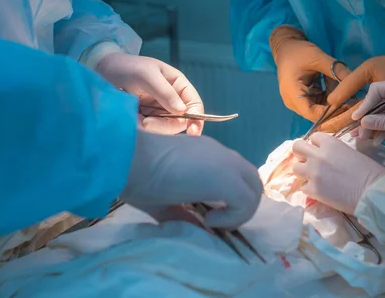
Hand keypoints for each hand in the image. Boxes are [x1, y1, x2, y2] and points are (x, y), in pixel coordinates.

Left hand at [91, 44, 203, 135]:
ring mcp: (158, 111)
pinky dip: (140, 127)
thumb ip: (164, 91)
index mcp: (178, 86)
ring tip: (134, 117)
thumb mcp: (147, 74)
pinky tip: (131, 118)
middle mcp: (171, 100)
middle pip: (180, 121)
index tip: (192, 132)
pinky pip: (149, 130)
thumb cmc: (127, 67)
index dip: (197, 119)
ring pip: (164, 128)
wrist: (101, 72)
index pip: (194, 105)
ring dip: (151, 127)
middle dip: (164, 125)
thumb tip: (182, 110)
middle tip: (145, 123)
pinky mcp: (145, 120)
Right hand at [121, 131, 262, 227]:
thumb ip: (184, 213)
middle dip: (241, 205)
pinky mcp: (228, 178)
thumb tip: (198, 229)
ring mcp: (227, 164)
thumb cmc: (137, 174)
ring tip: (213, 221)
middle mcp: (222, 155)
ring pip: (254, 189)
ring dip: (239, 210)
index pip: (236, 174)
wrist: (129, 160)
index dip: (229, 197)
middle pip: (252, 180)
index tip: (209, 214)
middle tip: (216, 220)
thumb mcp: (164, 199)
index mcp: (208, 154)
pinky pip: (247, 202)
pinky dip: (233, 217)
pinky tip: (209, 221)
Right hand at [270, 25, 351, 123]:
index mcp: (293, 94)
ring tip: (350, 96)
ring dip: (334, 105)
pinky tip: (341, 92)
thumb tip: (357, 83)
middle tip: (354, 104)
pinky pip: (318, 105)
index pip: (313, 113)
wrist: (286, 47)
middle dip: (336, 111)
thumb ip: (337, 71)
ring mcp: (298, 102)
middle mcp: (294, 103)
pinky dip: (330, 99)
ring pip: (319, 111)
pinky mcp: (303, 99)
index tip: (349, 105)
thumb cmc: (299, 52)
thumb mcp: (319, 58)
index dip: (332, 113)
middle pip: (317, 116)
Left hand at [291, 133, 384, 214]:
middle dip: (302, 154)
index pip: (313, 137)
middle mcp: (318, 155)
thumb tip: (328, 156)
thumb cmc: (370, 171)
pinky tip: (319, 190)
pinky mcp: (312, 190)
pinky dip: (309, 188)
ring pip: (296, 167)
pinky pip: (302, 186)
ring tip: (314, 177)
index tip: (321, 151)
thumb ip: (335, 151)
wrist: (372, 193)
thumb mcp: (351, 152)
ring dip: (304, 171)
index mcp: (330, 143)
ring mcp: (313, 173)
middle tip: (310, 162)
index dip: (316, 144)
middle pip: (297, 147)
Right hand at [323, 26, 384, 130]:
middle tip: (355, 133)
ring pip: (381, 113)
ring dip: (371, 126)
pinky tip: (372, 140)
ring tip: (360, 139)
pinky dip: (381, 129)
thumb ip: (383, 122)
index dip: (364, 105)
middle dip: (366, 119)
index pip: (376, 90)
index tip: (357, 120)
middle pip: (377, 102)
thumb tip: (362, 122)